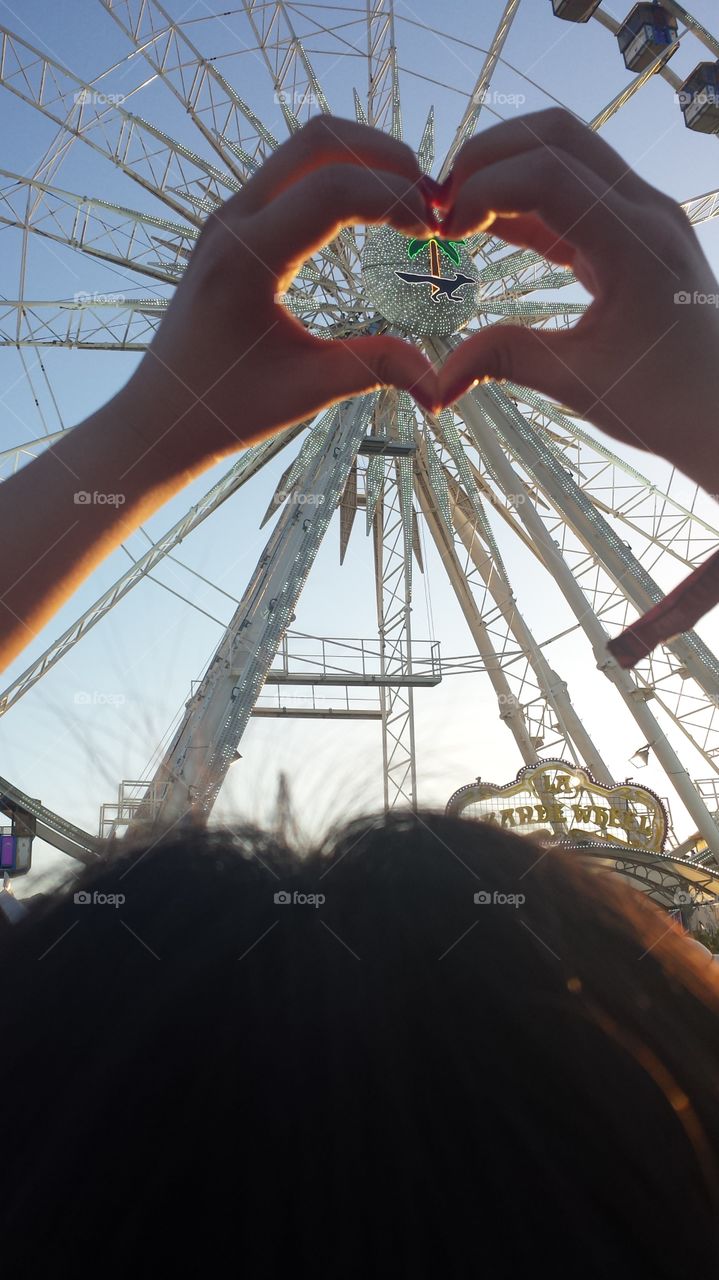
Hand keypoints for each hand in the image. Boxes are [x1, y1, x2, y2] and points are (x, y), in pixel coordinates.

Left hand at [127, 115, 439, 464]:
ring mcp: (230, 216)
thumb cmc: (227, 408)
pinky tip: (375, 212)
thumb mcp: (306, 390)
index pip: (332, 191)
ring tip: (412, 204)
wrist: (162, 413)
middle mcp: (232, 221)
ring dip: (364, 161)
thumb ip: (374, 370)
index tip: (436, 232)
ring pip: (305, 147)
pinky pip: (292, 173)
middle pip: (318, 140)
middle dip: (386, 158)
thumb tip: (440, 387)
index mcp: (246, 258)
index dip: (396, 198)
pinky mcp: (235, 223)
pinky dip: (340, 176)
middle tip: (434, 203)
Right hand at [434, 109, 718, 490]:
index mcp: (637, 244)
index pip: (548, 176)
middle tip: (439, 208)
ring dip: (504, 170)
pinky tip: (484, 230)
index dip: (483, 189)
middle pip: (557, 137)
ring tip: (456, 217)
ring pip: (565, 150)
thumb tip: (436, 380)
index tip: (442, 231)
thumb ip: (507, 361)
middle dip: (487, 158)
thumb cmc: (665, 403)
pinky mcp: (632, 229)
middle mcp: (646, 211)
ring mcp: (643, 213)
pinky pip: (572, 190)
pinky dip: (523, 200)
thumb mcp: (580, 385)